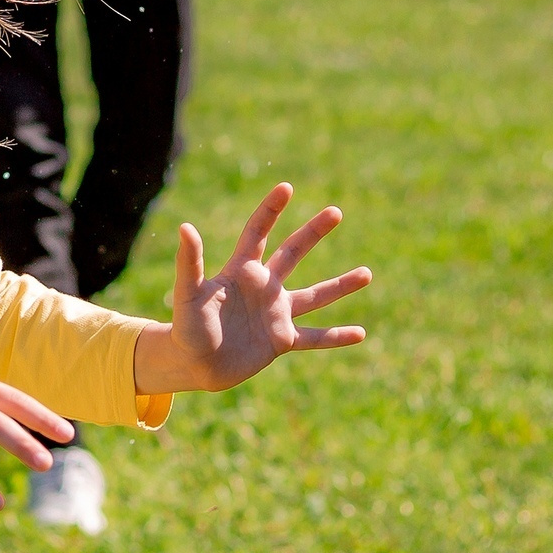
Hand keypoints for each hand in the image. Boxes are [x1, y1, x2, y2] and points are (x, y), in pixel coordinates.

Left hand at [134, 184, 370, 395]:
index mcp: (241, 271)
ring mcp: (275, 314)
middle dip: (313, 233)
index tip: (286, 187)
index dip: (271, 210)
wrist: (192, 365)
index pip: (258, 233)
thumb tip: (185, 227)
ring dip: (341, 286)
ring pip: (315, 296)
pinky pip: (315, 338)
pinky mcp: (281, 340)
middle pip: (293, 253)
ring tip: (368, 274)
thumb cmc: (186, 327)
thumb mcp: (188, 293)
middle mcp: (263, 288)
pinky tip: (361, 333)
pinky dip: (337, 337)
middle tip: (336, 212)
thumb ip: (190, 263)